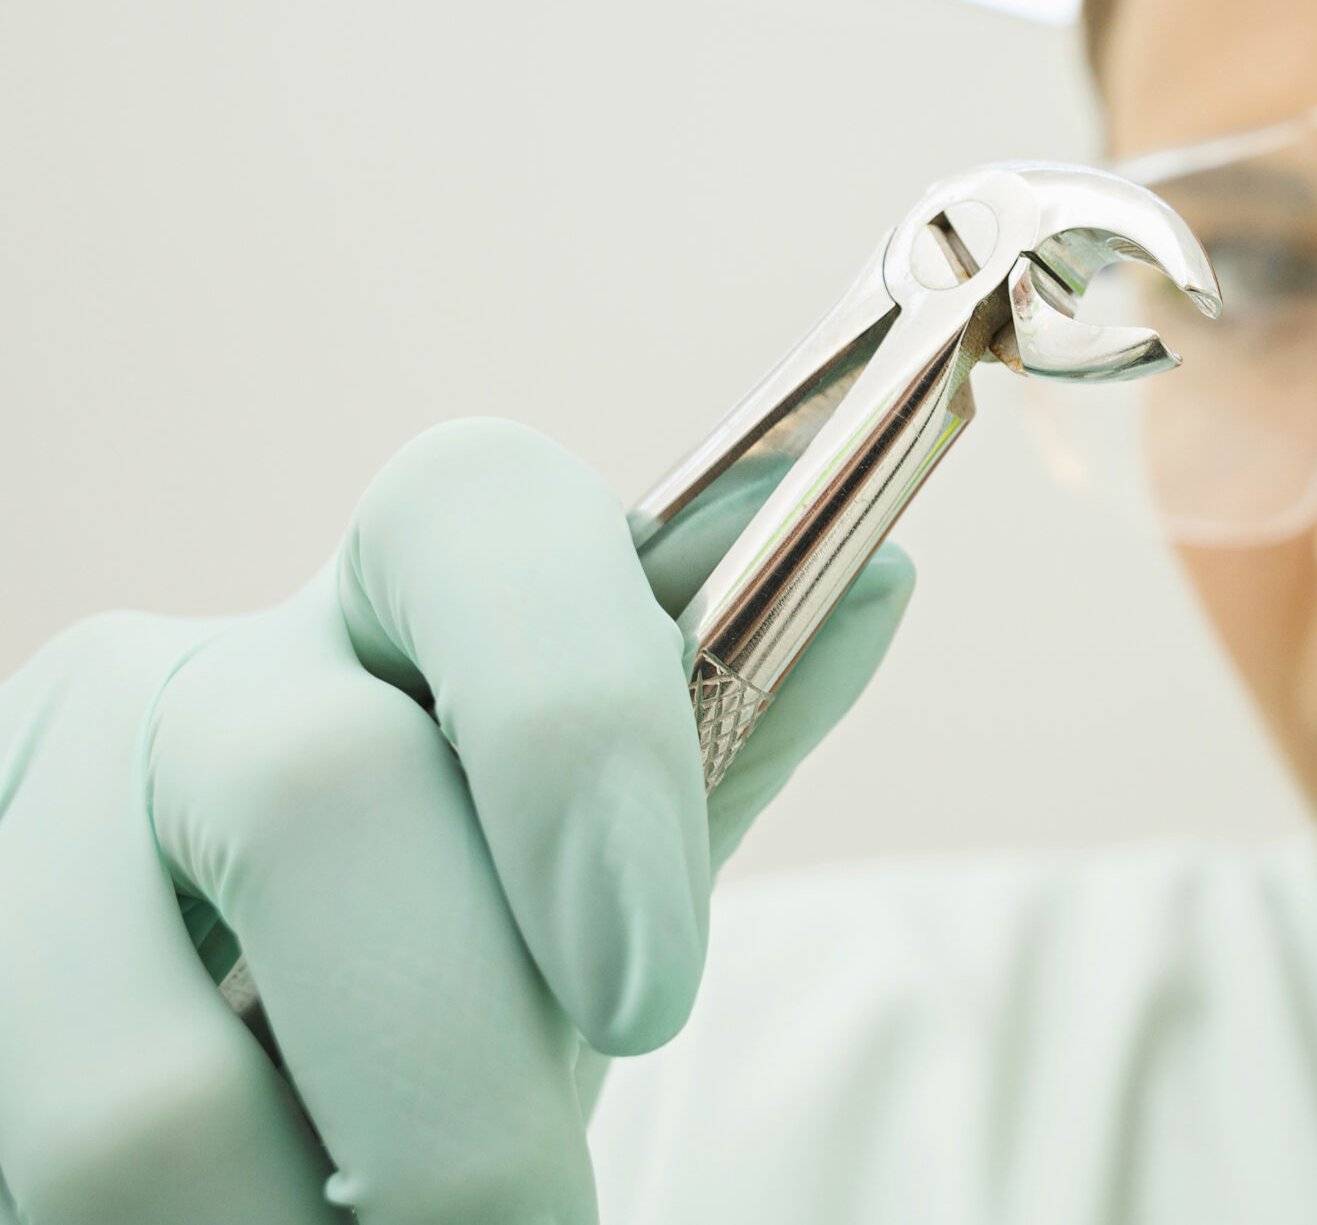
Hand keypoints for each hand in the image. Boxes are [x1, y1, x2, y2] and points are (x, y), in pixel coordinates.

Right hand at [0, 420, 912, 1224]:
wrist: (247, 1078)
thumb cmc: (461, 953)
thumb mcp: (599, 856)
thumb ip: (718, 736)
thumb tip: (882, 574)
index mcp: (392, 592)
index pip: (482, 512)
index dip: (579, 728)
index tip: (652, 986)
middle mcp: (189, 668)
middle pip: (322, 798)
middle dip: (463, 1083)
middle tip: (544, 1218)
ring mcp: (27, 818)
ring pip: (136, 1084)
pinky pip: (43, 1175)